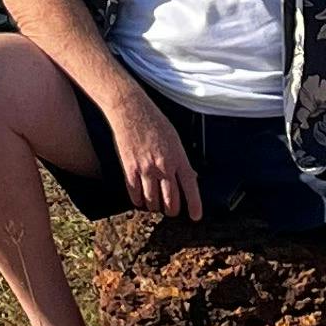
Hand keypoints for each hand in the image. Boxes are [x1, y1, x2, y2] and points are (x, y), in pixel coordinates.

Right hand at [103, 79, 202, 219]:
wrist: (130, 109)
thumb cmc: (154, 121)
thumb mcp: (174, 139)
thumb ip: (181, 160)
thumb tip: (189, 178)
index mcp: (178, 157)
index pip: (190, 187)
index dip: (194, 205)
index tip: (196, 217)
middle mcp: (163, 166)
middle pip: (171, 201)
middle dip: (172, 210)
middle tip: (171, 210)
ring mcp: (146, 169)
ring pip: (153, 202)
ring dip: (155, 207)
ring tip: (155, 205)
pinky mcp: (129, 169)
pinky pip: (135, 194)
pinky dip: (138, 201)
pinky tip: (140, 200)